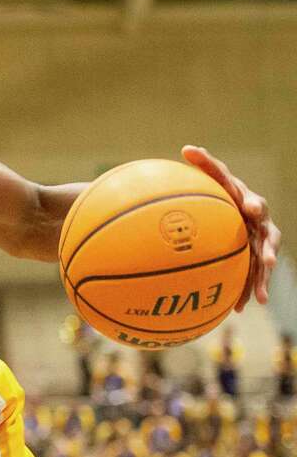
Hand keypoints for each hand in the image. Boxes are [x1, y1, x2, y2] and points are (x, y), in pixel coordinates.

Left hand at [182, 146, 280, 310]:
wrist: (232, 208)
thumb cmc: (220, 191)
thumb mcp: (213, 178)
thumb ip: (204, 164)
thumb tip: (187, 147)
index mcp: (249, 202)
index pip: (253, 201)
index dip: (254, 205)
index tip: (252, 209)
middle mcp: (260, 223)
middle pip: (268, 236)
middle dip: (268, 248)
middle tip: (266, 259)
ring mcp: (260, 242)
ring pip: (264, 262)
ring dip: (263, 278)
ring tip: (260, 296)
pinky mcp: (254, 258)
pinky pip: (252, 276)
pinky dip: (247, 291)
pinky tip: (238, 309)